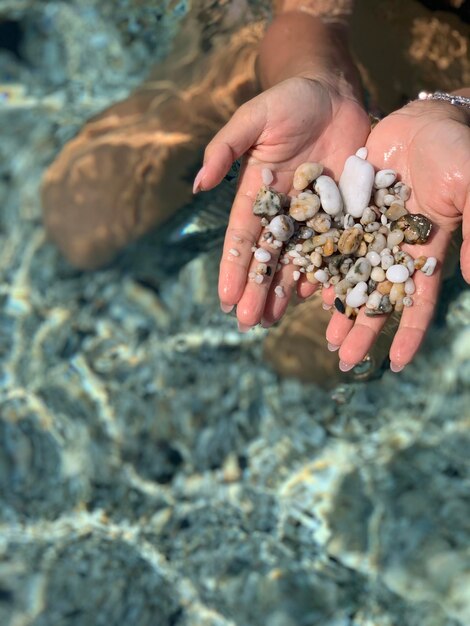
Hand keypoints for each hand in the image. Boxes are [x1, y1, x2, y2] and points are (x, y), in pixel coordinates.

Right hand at [194, 76, 369, 327]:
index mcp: (256, 195)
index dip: (234, 269)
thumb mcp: (252, 119)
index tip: (226, 299)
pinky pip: (334, 247)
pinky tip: (319, 298)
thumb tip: (198, 185)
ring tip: (274, 321)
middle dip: (257, 290)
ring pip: (297, 260)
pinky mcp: (343, 212)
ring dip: (285, 292)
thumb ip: (225, 149)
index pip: (242, 238)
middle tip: (249, 324)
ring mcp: (313, 215)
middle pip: (267, 257)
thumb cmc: (288, 101)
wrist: (333, 93)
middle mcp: (282, 211)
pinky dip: (326, 272)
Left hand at [325, 98, 469, 370]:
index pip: (416, 301)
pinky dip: (318, 265)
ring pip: (348, 275)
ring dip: (336, 304)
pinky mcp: (348, 212)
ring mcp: (369, 231)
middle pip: (375, 295)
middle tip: (341, 359)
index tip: (394, 364)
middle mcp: (393, 247)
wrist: (425, 120)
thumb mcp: (468, 189)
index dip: (408, 333)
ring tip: (321, 335)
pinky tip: (303, 288)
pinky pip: (328, 244)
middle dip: (361, 328)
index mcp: (425, 250)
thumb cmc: (457, 152)